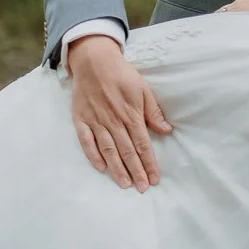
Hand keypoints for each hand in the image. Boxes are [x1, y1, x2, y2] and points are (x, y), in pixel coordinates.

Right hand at [67, 34, 171, 189]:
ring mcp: (96, 121)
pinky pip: (86, 141)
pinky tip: (101, 168)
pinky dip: (93, 155)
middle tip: (142, 188)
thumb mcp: (143, 89)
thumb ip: (153, 112)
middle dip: (136, 171)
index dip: (149, 163)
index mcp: (131, 114)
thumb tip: (167, 131)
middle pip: (127, 151)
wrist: (93, 60)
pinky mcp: (81, 120)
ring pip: (108, 150)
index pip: (142, 144)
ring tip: (125, 184)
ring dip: (117, 169)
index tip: (155, 178)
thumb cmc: (121, 74)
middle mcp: (114, 121)